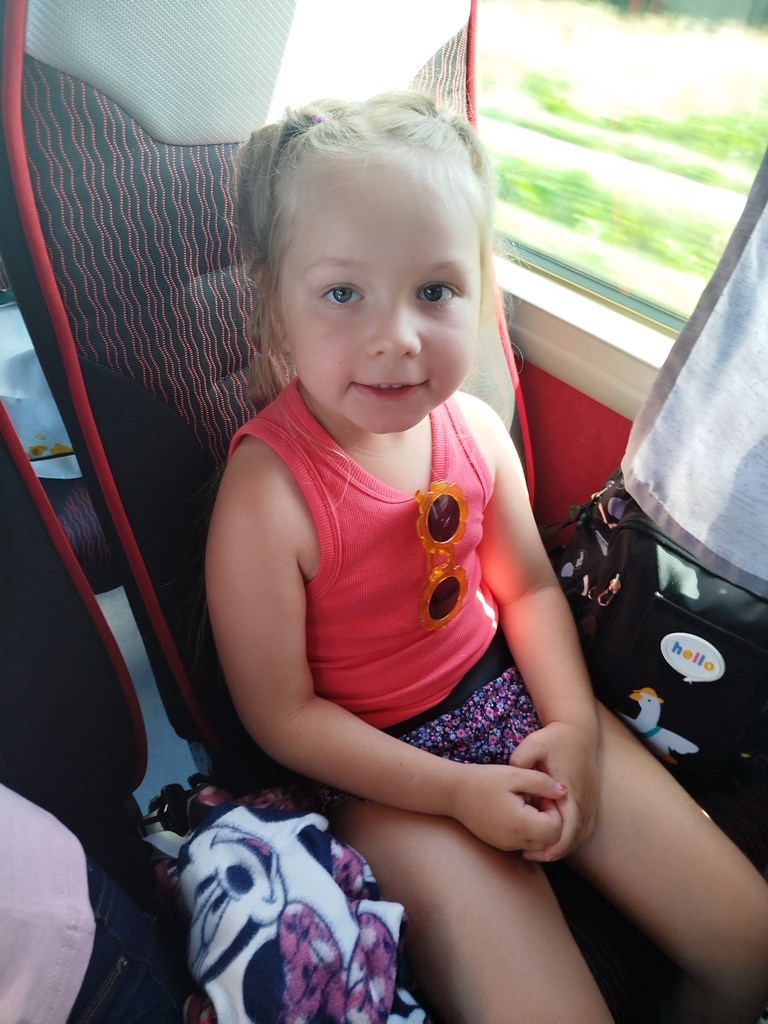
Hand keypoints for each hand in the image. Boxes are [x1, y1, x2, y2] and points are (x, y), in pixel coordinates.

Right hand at [450, 762, 567, 851]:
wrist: (453, 792)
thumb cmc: (484, 780)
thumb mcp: (515, 774)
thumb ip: (543, 783)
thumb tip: (564, 792)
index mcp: (521, 824)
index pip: (555, 830)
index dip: (553, 811)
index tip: (540, 794)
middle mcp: (515, 841)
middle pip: (549, 841)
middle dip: (548, 820)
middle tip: (534, 798)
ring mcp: (507, 846)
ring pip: (537, 844)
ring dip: (537, 826)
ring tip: (523, 803)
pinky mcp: (500, 845)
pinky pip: (523, 843)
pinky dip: (526, 829)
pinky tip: (514, 810)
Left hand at [509, 721, 598, 861]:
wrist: (578, 732)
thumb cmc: (554, 739)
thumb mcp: (534, 743)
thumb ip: (521, 758)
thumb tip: (513, 775)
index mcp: (570, 790)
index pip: (567, 827)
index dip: (553, 844)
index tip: (533, 852)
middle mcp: (584, 800)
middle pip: (575, 837)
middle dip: (555, 851)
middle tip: (531, 856)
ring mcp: (590, 802)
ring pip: (582, 836)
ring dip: (564, 847)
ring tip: (540, 851)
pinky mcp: (590, 802)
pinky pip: (585, 829)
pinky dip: (572, 839)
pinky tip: (554, 840)